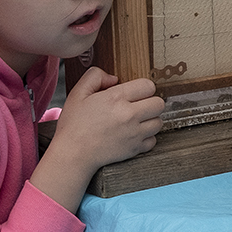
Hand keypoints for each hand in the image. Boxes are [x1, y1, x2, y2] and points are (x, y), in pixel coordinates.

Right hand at [30, 69, 165, 211]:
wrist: (72, 154)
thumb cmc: (74, 125)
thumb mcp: (78, 93)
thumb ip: (95, 76)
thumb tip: (114, 78)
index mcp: (116, 98)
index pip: (148, 86)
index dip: (142, 88)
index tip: (133, 93)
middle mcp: (129, 115)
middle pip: (159, 103)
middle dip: (150, 102)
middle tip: (138, 106)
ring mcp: (134, 133)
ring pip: (159, 122)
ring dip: (150, 120)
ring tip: (137, 120)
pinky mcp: (135, 149)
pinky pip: (153, 140)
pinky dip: (147, 138)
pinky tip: (134, 134)